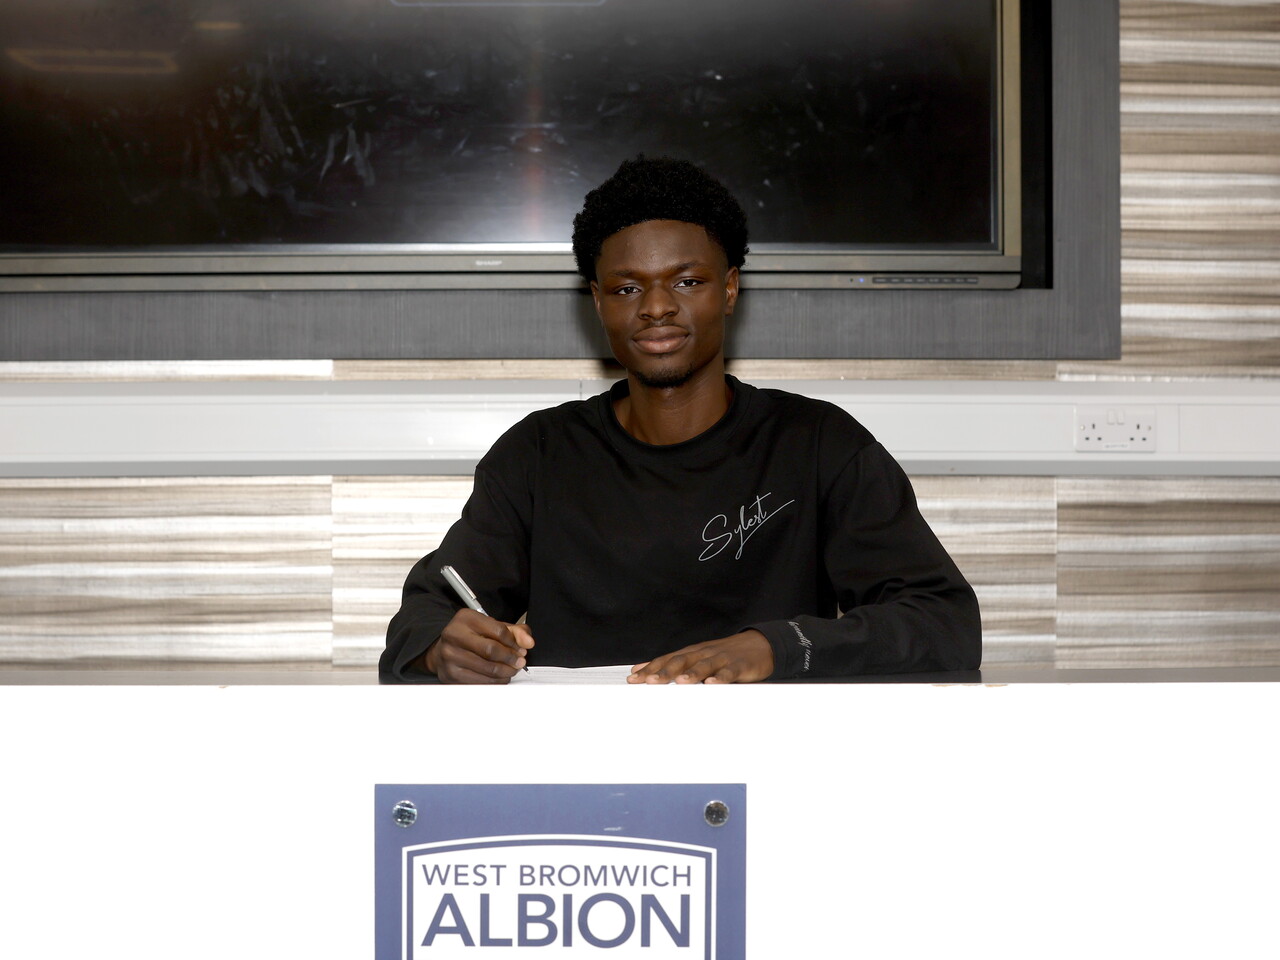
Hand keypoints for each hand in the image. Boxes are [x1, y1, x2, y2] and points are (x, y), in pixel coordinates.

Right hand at [424, 607, 533, 683]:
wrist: (442, 649)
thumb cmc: (470, 636)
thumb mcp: (491, 626)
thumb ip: (514, 631)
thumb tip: (528, 642)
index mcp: (466, 618)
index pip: (498, 631)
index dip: (515, 642)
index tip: (521, 648)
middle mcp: (454, 635)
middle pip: (492, 650)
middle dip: (511, 658)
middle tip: (519, 661)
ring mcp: (450, 656)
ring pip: (487, 668)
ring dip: (506, 672)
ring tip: (511, 669)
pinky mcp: (451, 674)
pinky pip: (480, 682)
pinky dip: (495, 682)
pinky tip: (499, 677)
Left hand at [627, 630, 773, 683]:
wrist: (758, 644)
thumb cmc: (722, 655)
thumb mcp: (696, 657)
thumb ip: (672, 665)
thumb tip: (643, 670)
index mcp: (692, 653)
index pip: (667, 659)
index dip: (650, 669)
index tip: (634, 679)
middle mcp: (703, 653)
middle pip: (681, 661)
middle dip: (665, 672)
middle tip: (650, 681)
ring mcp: (721, 659)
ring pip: (704, 666)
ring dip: (691, 674)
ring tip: (679, 682)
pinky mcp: (738, 666)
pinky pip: (728, 672)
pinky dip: (720, 678)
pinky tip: (712, 684)